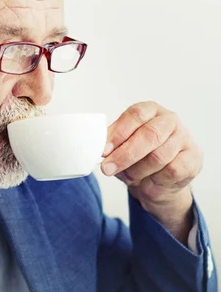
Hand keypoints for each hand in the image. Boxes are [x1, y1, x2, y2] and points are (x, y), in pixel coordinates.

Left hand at [100, 101, 201, 240]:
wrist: (159, 181)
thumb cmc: (137, 159)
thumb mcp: (120, 147)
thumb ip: (111, 144)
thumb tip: (97, 147)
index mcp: (150, 110)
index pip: (135, 114)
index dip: (118, 133)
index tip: (103, 150)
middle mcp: (169, 120)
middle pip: (148, 135)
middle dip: (124, 155)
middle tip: (107, 168)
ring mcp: (184, 138)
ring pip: (158, 156)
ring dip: (137, 171)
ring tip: (129, 176)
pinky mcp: (193, 158)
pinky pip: (171, 170)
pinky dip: (155, 179)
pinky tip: (149, 179)